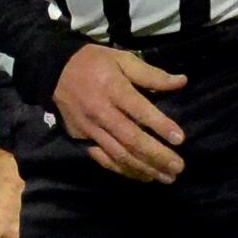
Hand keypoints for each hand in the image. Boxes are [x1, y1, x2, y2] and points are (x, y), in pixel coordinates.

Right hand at [54, 42, 186, 182]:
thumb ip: (151, 74)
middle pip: (131, 139)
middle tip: (178, 167)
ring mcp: (91, 129)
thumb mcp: (123, 59)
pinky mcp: (82, 139)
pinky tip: (143, 176)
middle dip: (156, 155)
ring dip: (144, 168)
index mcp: (113, 89)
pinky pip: (104, 159)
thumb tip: (181, 81)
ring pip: (119, 154)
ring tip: (167, 178)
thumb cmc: (95, 63)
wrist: (55, 71)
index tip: (180, 139)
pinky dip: (124, 170)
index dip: (160, 125)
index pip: (139, 110)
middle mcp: (102, 112)